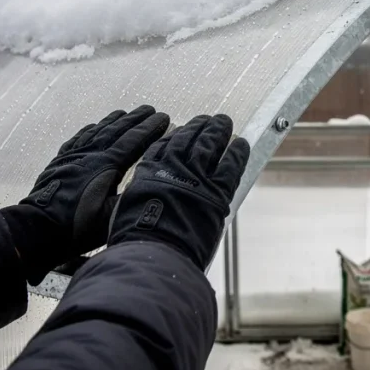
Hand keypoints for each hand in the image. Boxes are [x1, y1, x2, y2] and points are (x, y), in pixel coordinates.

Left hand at [2, 106, 170, 283]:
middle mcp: (91, 154)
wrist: (38, 227)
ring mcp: (74, 156)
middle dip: (136, 119)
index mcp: (107, 165)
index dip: (150, 129)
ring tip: (126, 112)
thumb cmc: (77, 226)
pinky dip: (88, 130)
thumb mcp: (111, 217)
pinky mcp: (60, 161)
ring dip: (114, 120)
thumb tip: (154, 179)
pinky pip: (77, 139)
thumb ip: (133, 196)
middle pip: (117, 130)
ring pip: (97, 131)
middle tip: (151, 109)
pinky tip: (93, 126)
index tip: (164, 118)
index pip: (134, 141)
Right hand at [108, 114, 248, 270]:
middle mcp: (174, 168)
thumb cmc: (137, 238)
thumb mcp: (128, 207)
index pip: (164, 145)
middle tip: (209, 119)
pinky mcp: (217, 190)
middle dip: (199, 127)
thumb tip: (146, 197)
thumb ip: (141, 194)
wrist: (155, 250)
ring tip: (223, 121)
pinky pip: (231, 164)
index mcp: (150, 171)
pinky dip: (237, 152)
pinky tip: (241, 143)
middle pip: (189, 139)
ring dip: (218, 130)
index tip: (181, 129)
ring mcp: (197, 176)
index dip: (175, 135)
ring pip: (210, 145)